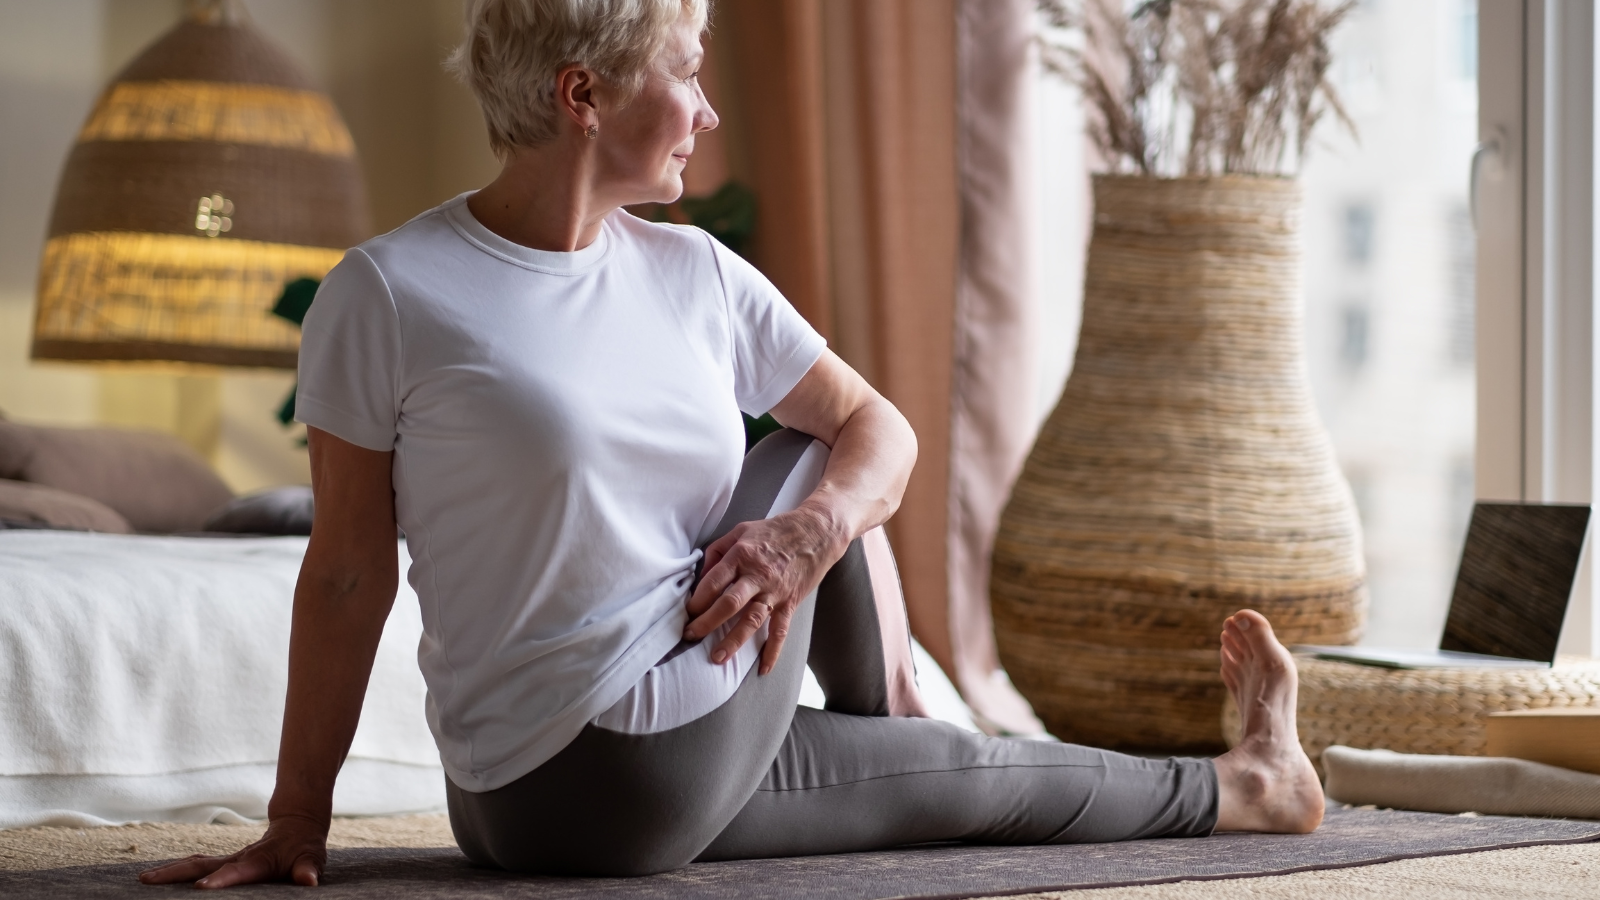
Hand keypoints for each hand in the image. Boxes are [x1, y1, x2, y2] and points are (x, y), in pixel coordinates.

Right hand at [138, 813, 327, 888]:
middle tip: (148, 880)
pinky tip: (158, 878)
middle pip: (203, 865)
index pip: (238, 871)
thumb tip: (308, 880)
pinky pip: (197, 866)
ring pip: (195, 864)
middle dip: (176, 873)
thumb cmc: (305, 848)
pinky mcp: (223, 862)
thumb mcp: (312, 858)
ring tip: (144, 879)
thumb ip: (308, 869)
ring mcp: (228, 859)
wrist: (297, 826)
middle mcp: (238, 858)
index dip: (221, 879)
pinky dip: (177, 871)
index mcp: (259, 860)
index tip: (201, 889)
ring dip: (170, 871)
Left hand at [684, 504, 843, 673]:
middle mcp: (757, 575)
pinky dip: (773, 650)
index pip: (713, 581)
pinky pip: (780, 630)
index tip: (688, 612)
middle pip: (728, 604)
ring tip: (717, 658)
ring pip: (751, 620)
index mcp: (741, 555)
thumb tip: (703, 575)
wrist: (817, 532)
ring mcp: (775, 591)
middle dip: (706, 623)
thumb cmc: (776, 530)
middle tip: (690, 636)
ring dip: (733, 641)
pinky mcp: (790, 602)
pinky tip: (764, 668)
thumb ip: (718, 550)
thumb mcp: (742, 530)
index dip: (697, 599)